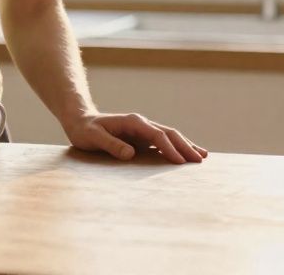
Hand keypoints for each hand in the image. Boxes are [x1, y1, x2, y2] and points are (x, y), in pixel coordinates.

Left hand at [64, 112, 207, 163]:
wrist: (80, 121)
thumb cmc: (85, 130)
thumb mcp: (93, 137)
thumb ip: (111, 145)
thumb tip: (130, 154)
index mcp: (133, 122)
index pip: (157, 135)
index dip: (169, 148)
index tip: (180, 162)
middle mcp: (142, 124)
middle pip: (169, 133)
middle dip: (185, 146)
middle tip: (201, 160)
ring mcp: (143, 130)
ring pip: (170, 136)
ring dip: (186, 145)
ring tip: (203, 156)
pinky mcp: (142, 138)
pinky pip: (164, 142)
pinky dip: (177, 148)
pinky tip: (187, 156)